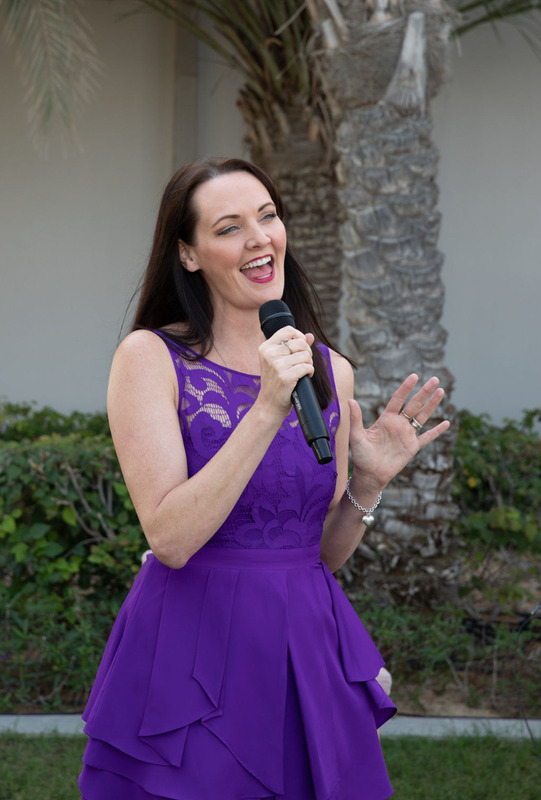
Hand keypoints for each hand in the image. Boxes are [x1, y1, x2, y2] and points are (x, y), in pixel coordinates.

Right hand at [256, 327, 314, 416]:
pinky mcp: (285, 376)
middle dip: (307, 352)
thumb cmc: (275, 382)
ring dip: (309, 363)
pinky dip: (310, 371)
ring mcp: (277, 365)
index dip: (300, 336)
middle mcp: (269, 354)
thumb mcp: (279, 361)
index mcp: (265, 348)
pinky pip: (307, 367)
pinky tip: (305, 377)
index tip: (302, 347)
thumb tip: (310, 336)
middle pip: (300, 343)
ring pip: (306, 355)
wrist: (269, 404)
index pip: (288, 330)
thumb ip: (293, 346)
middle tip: (303, 362)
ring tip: (303, 371)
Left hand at [348, 374, 449, 491]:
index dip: (406, 388)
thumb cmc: (360, 456)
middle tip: (435, 379)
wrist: (369, 475)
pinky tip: (446, 423)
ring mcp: (407, 435)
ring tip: (441, 392)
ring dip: (432, 405)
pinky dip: (436, 431)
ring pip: (422, 416)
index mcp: (386, 419)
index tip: (414, 376)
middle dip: (424, 392)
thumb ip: (356, 418)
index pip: (398, 399)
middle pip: (414, 404)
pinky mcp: (412, 447)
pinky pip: (427, 437)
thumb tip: (350, 400)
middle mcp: (398, 424)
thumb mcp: (356, 436)